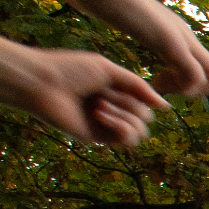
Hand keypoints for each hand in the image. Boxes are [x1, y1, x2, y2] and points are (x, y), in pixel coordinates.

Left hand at [0, 40, 170, 145]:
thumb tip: (166, 107)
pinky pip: (127, 139)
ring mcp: (105, 125)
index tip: (113, 82)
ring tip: (100, 106)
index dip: (137, 92)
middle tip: (103, 94)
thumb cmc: (70, 70)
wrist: (42, 84)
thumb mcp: (109, 71)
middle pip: (145, 115)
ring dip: (125, 116)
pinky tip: (101, 116)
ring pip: (140, 130)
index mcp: (114, 90)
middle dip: (130, 104)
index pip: (144, 99)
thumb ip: (138, 87)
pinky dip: (120, 126)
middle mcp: (112, 108)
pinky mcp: (97, 138)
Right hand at [59, 0, 208, 99]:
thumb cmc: (111, 2)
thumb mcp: (135, 21)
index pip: (207, 69)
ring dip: (188, 92)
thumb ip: (146, 29)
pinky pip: (195, 75)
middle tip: (162, 86)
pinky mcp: (172, 41)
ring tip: (157, 83)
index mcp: (181, 34)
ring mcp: (183, 38)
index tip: (160, 80)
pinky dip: (180, 88)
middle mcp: (187, 36)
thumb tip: (139, 30)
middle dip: (195, 92)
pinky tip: (154, 80)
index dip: (189, 84)